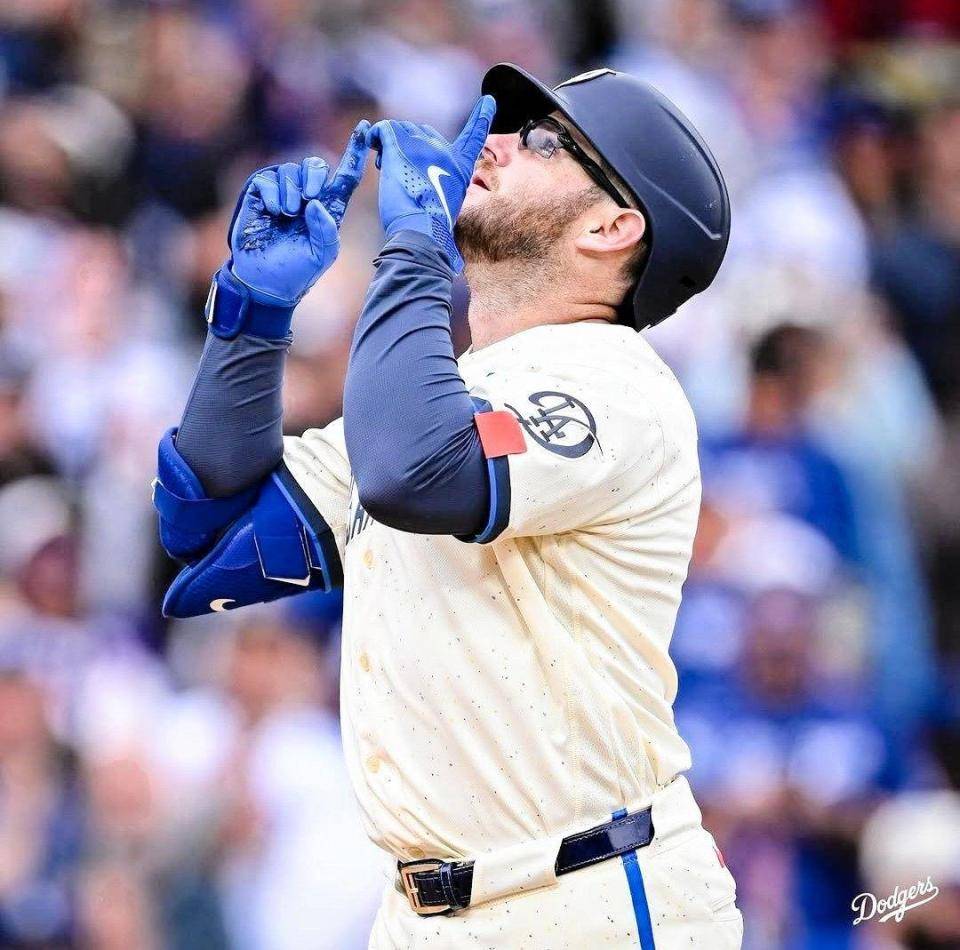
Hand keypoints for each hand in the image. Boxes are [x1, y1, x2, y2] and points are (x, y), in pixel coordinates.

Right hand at [228, 121, 370, 304]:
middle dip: (316, 177)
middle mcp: (306, 195)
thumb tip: (315, 201)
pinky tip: (274, 212)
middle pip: (317, 164)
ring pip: (292, 169)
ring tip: (287, 215)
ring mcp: (282, 191)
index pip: (345, 175)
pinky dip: (273, 195)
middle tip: (309, 200)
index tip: (364, 128)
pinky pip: (269, 178)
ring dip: (292, 194)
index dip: (355, 152)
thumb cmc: (298, 270)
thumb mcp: (323, 253)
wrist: (267, 282)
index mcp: (328, 207)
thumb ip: (328, 229)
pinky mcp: (259, 192)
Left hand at [367, 96, 495, 272]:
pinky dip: (376, 137)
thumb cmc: (429, 230)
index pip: (474, 136)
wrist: (421, 234)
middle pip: (421, 132)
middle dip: (406, 143)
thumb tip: (423, 188)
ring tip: (383, 166)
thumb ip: (438, 186)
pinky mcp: (401, 150)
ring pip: (400, 130)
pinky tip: (373, 147)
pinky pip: (385, 130)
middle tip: (395, 167)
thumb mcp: (442, 206)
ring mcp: (423, 148)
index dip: (481, 118)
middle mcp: (444, 153)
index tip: (489, 100)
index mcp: (459, 168)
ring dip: (388, 143)